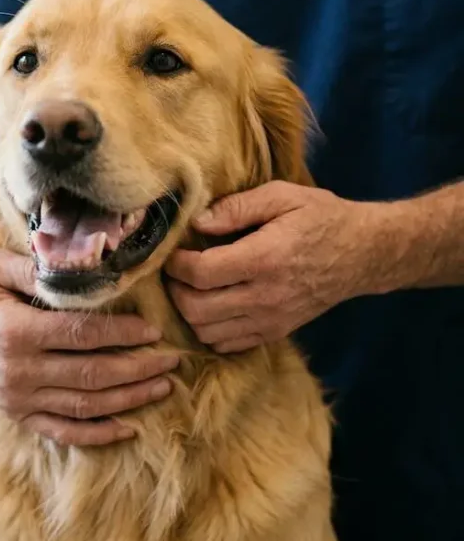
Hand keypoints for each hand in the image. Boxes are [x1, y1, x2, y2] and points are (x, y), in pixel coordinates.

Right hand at [0, 248, 178, 445]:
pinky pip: (61, 430)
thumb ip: (36, 268)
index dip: (122, 335)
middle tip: (171, 360)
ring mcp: (16, 396)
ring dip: (127, 399)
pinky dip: (96, 434)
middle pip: (91, 374)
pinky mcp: (15, 412)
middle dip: (137, 368)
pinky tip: (127, 427)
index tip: (152, 330)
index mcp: (15, 330)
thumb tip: (83, 267)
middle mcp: (17, 369)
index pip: (82, 336)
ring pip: (83, 406)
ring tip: (161, 387)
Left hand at [166, 181, 379, 352]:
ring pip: (207, 331)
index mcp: (265, 259)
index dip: (176, 264)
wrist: (366, 253)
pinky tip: (212, 307)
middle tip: (176, 272)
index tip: (173, 253)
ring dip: (189, 312)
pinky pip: (228, 345)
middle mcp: (266, 296)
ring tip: (192, 288)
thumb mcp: (283, 196)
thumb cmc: (323, 218)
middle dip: (176, 290)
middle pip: (196, 309)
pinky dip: (210, 330)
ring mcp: (272, 319)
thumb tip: (197, 222)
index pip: (201, 273)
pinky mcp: (276, 332)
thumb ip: (236, 207)